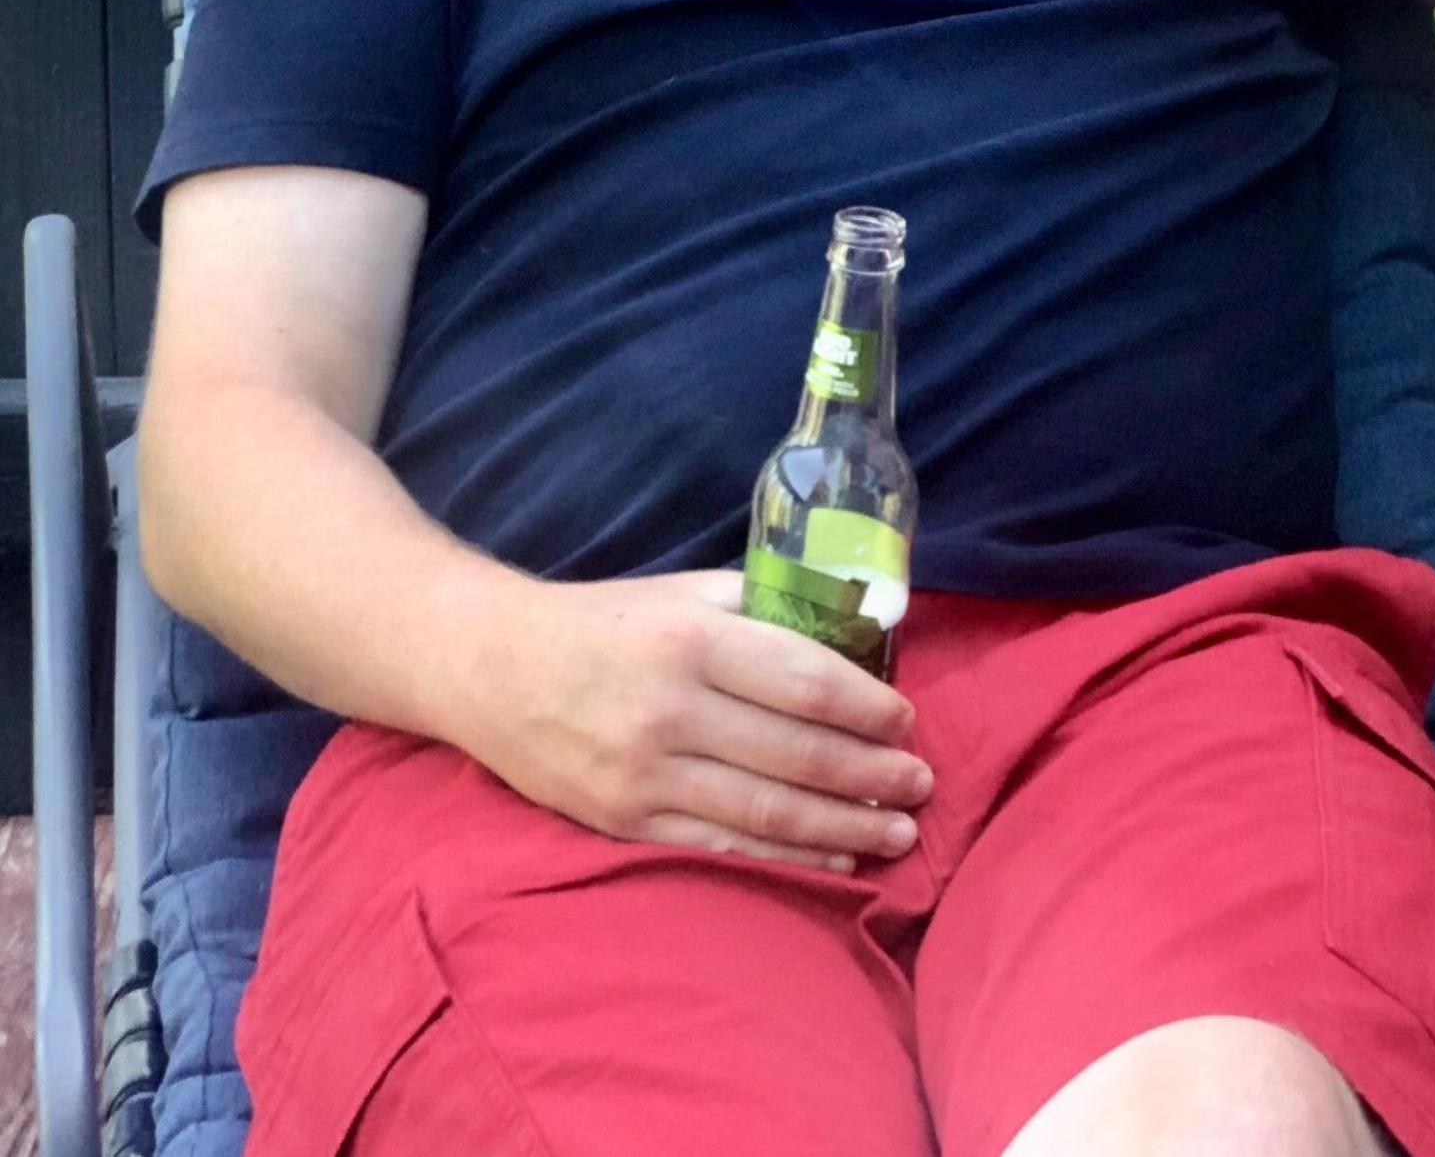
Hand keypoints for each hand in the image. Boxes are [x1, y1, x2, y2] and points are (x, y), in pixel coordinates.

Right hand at [453, 566, 932, 869]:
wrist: (493, 668)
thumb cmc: (608, 622)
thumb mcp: (687, 593)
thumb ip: (767, 607)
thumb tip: (861, 623)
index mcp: (695, 643)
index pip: (806, 682)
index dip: (867, 707)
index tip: (908, 720)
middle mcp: (672, 712)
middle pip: (795, 754)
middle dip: (871, 774)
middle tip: (922, 783)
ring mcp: (644, 775)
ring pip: (765, 811)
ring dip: (843, 826)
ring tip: (897, 831)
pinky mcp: (622, 822)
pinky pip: (719, 847)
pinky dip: (783, 857)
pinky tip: (833, 859)